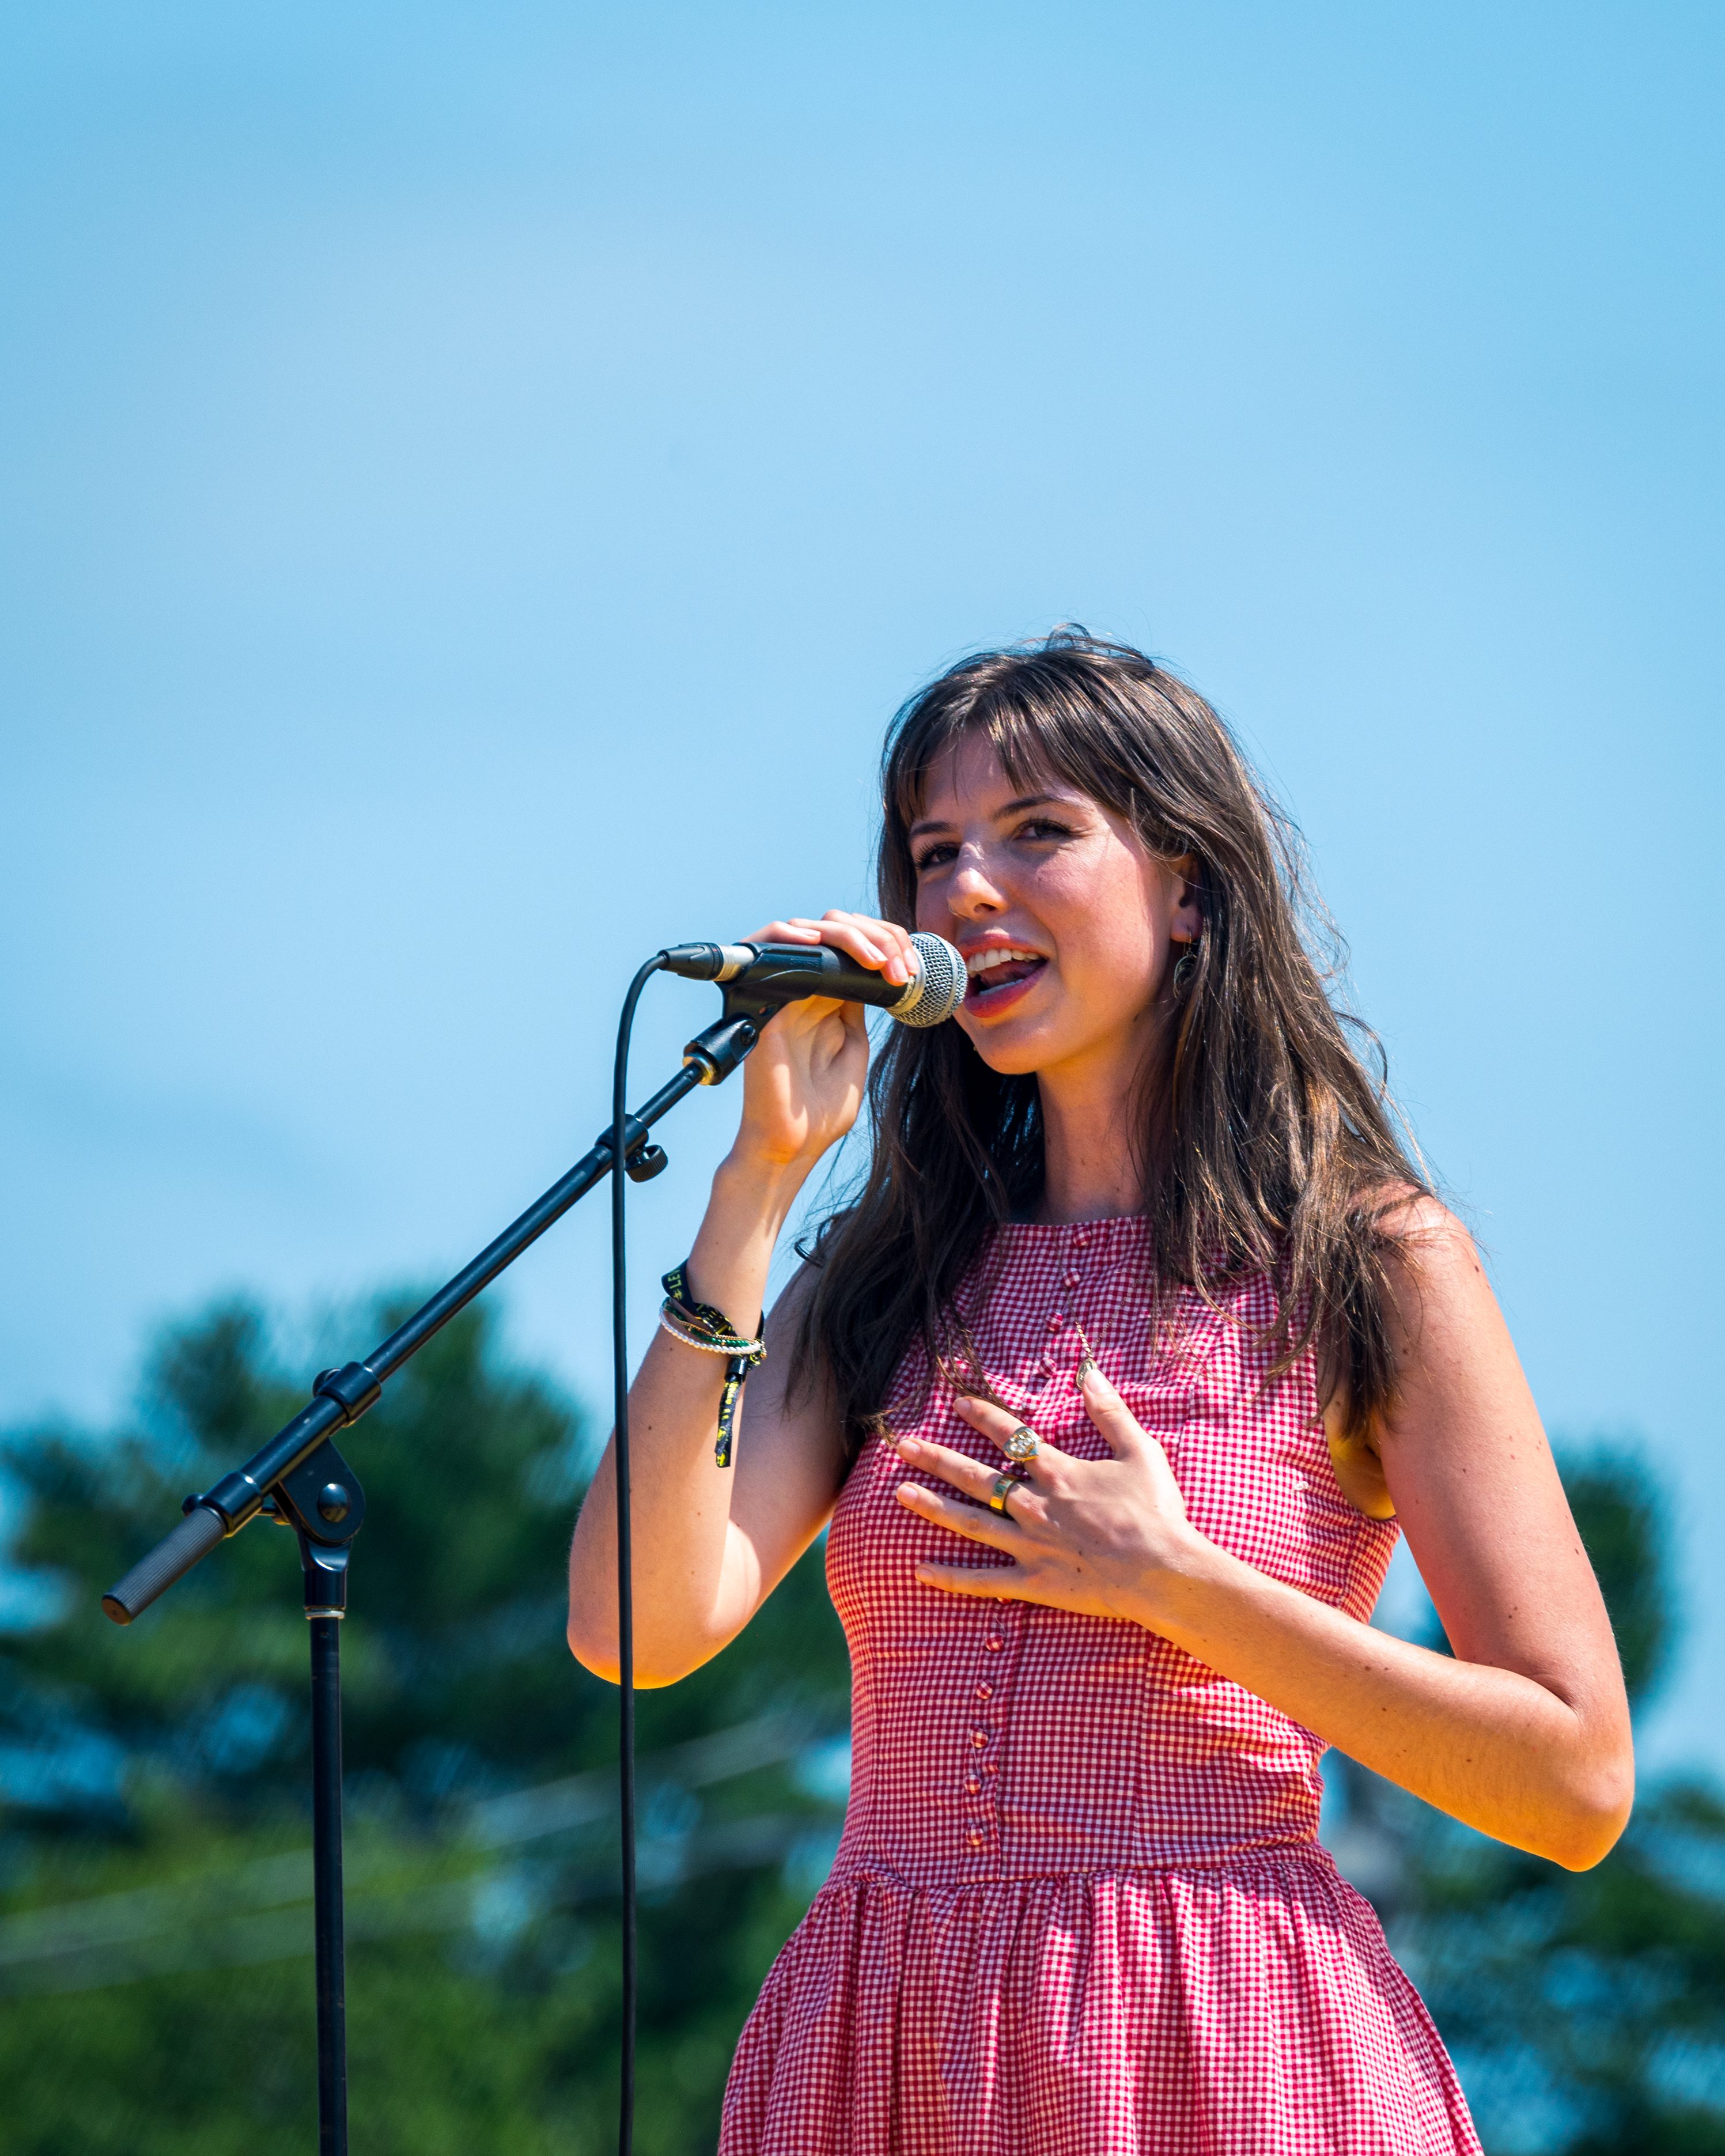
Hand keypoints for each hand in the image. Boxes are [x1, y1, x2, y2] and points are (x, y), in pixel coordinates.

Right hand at [729, 910, 917, 1177]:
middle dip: (878, 935)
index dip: (884, 942)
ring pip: (807, 931)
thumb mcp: (854, 1047)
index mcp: (826, 1002)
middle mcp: (802, 991)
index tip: (910, 969)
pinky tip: (820, 944)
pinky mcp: (763, 1004)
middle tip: (901, 967)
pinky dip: (791, 935)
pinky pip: (766, 951)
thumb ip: (857, 1007)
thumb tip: (873, 971)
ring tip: (876, 958)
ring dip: (848, 934)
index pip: (850, 947)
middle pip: (834, 931)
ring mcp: (782, 994)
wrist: (794, 1144)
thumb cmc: (823, 1110)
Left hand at [893, 1368, 1210, 1627]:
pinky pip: (984, 1580)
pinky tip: (920, 1569)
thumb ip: (1110, 1412)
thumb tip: (1088, 1372)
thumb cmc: (1156, 1512)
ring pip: (970, 1522)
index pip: (1011, 1437)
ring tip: (900, 1493)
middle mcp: (1034, 1505)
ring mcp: (1030, 1544)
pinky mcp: (1033, 1580)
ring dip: (933, 1506)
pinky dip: (951, 1577)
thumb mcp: (1140, 1452)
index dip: (983, 1416)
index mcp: (1058, 1473)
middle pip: (976, 1477)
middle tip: (904, 1445)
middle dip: (938, 1458)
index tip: (957, 1402)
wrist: (1163, 1571)